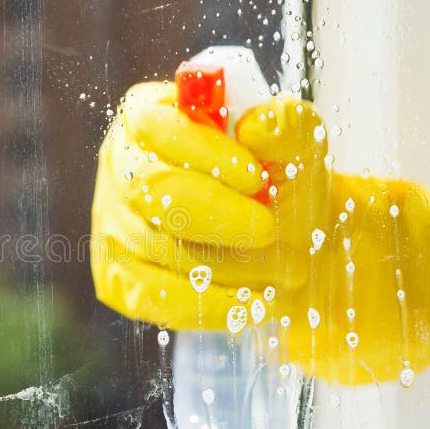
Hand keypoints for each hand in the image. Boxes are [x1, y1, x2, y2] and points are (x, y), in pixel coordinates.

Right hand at [90, 81, 429, 384]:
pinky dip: (183, 306)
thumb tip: (257, 122)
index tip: (255, 185)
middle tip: (271, 235)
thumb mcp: (309, 162)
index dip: (198, 157)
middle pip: (143, 191)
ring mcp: (118, 226)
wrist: (312, 261)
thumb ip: (288, 131)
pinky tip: (229, 306)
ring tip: (266, 275)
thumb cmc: (306, 203)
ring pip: (142, 246)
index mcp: (162, 123)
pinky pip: (134, 294)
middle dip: (215, 219)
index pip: (151, 128)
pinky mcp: (123, 276)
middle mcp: (129, 171)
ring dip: (211, 267)